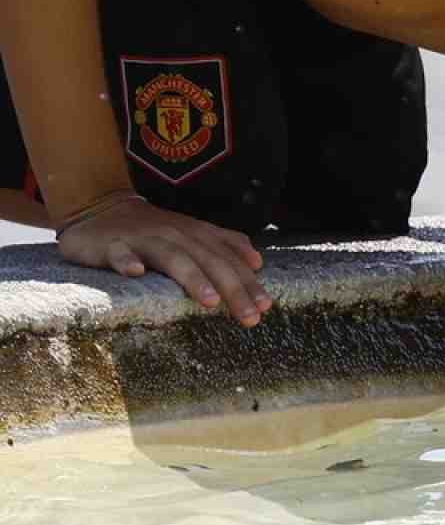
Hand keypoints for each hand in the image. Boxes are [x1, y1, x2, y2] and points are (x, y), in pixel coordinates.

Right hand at [57, 197, 272, 325]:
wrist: (99, 207)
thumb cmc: (153, 229)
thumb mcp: (192, 234)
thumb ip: (225, 245)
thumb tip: (257, 262)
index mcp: (197, 235)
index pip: (229, 261)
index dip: (249, 283)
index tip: (266, 307)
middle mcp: (175, 234)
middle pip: (210, 262)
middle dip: (233, 289)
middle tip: (250, 317)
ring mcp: (143, 239)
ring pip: (172, 257)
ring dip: (193, 277)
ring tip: (210, 300)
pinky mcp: (112, 244)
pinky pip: (120, 252)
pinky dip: (127, 260)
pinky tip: (135, 272)